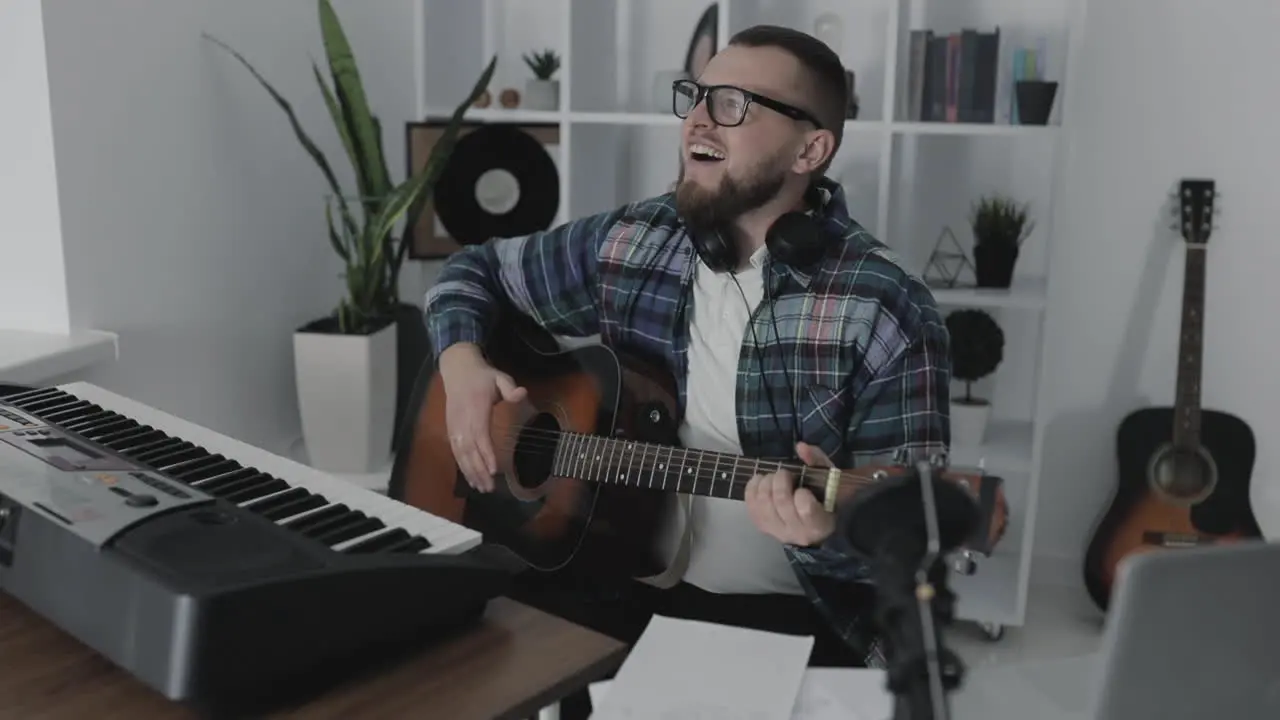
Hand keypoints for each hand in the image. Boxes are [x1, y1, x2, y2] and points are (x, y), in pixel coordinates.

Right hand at [439, 343, 526, 491]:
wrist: (457, 369)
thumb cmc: (482, 376)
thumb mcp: (499, 376)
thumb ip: (510, 387)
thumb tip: (522, 394)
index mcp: (475, 408)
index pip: (480, 434)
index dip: (486, 453)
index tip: (494, 469)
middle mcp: (462, 420)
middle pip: (469, 449)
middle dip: (479, 470)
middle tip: (490, 488)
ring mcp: (454, 426)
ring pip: (461, 453)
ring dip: (470, 472)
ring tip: (482, 488)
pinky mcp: (451, 430)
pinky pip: (456, 451)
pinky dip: (462, 466)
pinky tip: (470, 478)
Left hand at [745, 442, 835, 546]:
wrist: (810, 525)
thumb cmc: (822, 499)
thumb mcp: (828, 479)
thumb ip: (817, 461)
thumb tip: (801, 447)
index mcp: (819, 523)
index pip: (806, 509)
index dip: (802, 493)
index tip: (803, 487)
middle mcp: (797, 532)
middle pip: (781, 501)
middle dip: (780, 480)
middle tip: (784, 474)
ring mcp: (777, 531)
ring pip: (763, 503)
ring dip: (766, 483)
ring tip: (772, 477)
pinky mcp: (762, 526)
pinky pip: (750, 505)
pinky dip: (752, 488)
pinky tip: (760, 481)